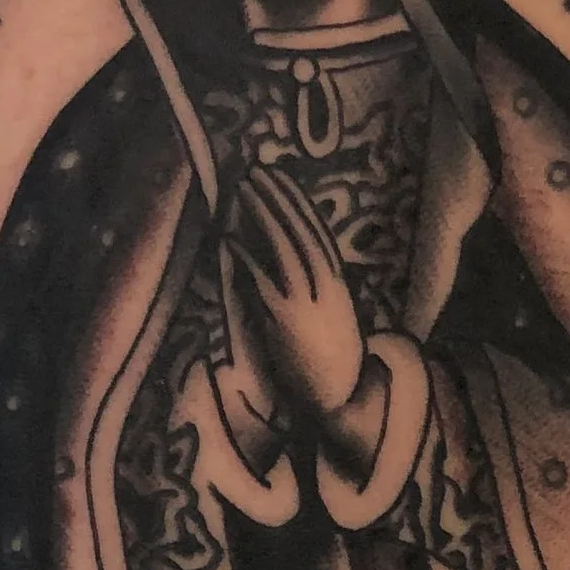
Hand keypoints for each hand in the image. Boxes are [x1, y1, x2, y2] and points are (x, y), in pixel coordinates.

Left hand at [221, 164, 371, 425]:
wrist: (339, 396)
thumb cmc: (333, 363)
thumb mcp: (333, 317)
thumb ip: (318, 290)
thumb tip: (294, 267)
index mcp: (337, 283)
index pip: (316, 231)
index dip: (298, 202)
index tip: (282, 180)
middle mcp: (324, 285)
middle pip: (299, 230)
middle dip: (278, 198)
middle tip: (258, 173)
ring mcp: (305, 299)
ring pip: (283, 245)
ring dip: (263, 214)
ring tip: (245, 191)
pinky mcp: (284, 317)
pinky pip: (263, 278)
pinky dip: (247, 256)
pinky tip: (231, 239)